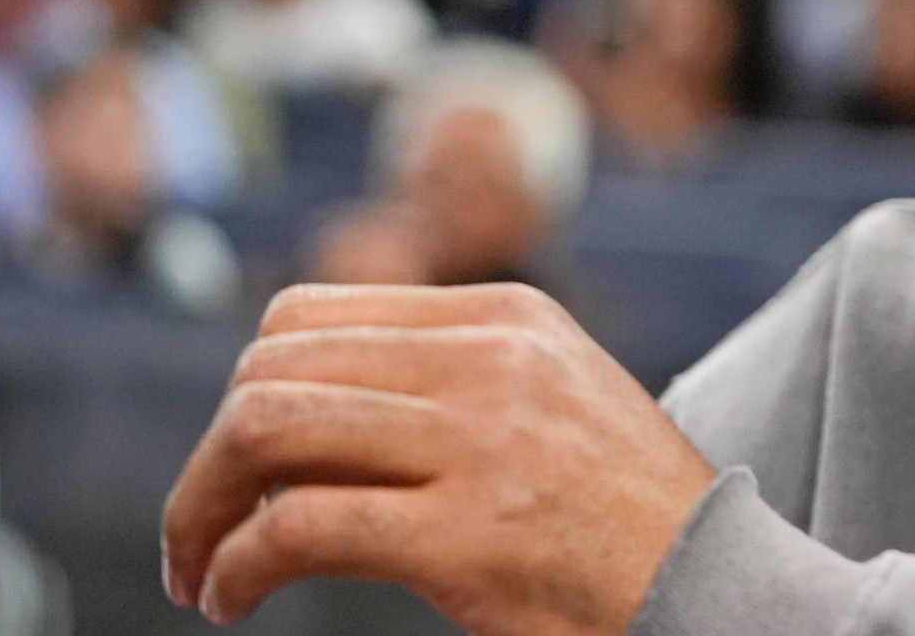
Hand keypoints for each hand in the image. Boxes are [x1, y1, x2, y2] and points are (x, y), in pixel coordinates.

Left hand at [162, 283, 716, 633]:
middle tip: (199, 533)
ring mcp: (482, 442)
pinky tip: (235, 600)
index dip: (246, 390)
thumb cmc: (622, 516)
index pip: (308, 314)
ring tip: (202, 570)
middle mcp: (493, 360)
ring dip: (200, 510)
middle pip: (270, 369)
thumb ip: (451, 374)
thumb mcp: (550, 397)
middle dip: (208, 460)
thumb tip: (290, 398)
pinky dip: (235, 568)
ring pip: (265, 430)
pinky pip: (294, 528)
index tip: (238, 469)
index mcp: (507, 316)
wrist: (715, 587)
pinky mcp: (468, 535)